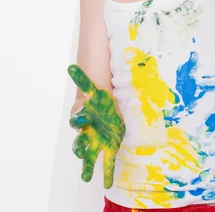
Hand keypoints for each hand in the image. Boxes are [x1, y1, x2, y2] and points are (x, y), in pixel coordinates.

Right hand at [68, 64, 125, 188]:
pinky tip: (106, 185)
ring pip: (89, 157)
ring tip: (85, 178)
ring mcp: (97, 142)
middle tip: (80, 152)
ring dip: (87, 167)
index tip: (80, 116)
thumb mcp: (93, 90)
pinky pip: (106, 162)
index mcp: (83, 118)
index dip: (78, 119)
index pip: (76, 120)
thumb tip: (70, 66)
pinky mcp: (109, 148)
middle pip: (79, 143)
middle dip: (79, 148)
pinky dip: (106, 174)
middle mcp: (87, 133)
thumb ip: (82, 80)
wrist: (106, 112)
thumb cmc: (98, 102)